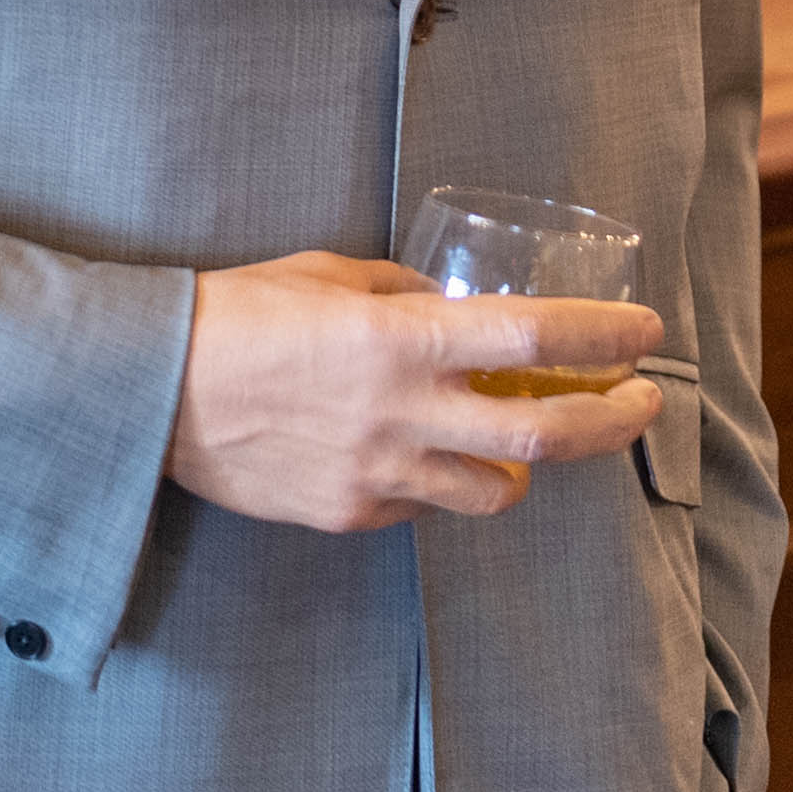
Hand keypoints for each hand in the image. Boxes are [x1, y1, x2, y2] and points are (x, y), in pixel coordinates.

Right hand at [164, 250, 662, 531]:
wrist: (148, 388)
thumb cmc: (234, 313)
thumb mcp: (325, 276)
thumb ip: (399, 294)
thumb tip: (449, 309)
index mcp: (395, 338)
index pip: (531, 337)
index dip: (602, 336)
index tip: (644, 331)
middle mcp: (400, 412)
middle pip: (544, 434)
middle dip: (612, 420)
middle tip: (642, 401)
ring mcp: (379, 474)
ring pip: (497, 491)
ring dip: (523, 463)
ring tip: (516, 437)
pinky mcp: (350, 515)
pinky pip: (425, 506)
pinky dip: (440, 481)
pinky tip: (415, 452)